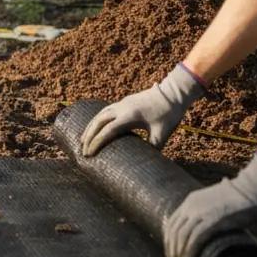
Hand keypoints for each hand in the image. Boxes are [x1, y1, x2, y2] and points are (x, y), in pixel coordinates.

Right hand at [81, 64, 206, 155]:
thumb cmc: (169, 114)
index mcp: (130, 116)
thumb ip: (152, 148)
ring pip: (99, 115)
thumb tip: (145, 163)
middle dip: (88, 136)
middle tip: (83, 150)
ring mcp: (121, 103)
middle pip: (98, 122)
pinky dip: (97, 120)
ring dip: (90, 127)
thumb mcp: (162, 133)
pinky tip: (95, 127)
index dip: (96, 143)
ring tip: (83, 140)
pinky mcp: (124, 102)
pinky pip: (105, 111)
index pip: (107, 130)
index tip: (89, 154)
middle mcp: (122, 108)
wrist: (173, 93)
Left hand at [163, 152, 256, 256]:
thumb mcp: (216, 201)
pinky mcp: (213, 220)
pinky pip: (195, 240)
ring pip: (182, 238)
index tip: (171, 253)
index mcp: (190, 201)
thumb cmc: (241, 196)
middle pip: (174, 232)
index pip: (172, 223)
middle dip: (172, 251)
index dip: (169, 241)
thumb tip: (210, 226)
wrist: (254, 188)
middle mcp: (191, 207)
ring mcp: (201, 213)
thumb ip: (210, 212)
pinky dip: (190, 254)